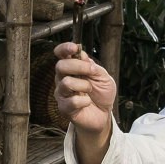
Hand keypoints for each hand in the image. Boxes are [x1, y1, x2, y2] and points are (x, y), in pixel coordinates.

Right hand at [52, 43, 117, 163]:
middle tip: (92, 72)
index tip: (74, 48)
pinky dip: (84, 101)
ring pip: (66, 83)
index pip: (61, 54)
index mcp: (72, 68)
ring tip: (90, 90)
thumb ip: (93, 67)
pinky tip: (88, 103)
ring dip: (84, 85)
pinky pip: (72, 101)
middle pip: (60, 66)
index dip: (64, 48)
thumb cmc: (101, 94)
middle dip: (79, 66)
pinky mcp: (64, 108)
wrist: (104, 115)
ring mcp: (62, 93)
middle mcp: (63, 78)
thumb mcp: (104, 77)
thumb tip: (82, 56)